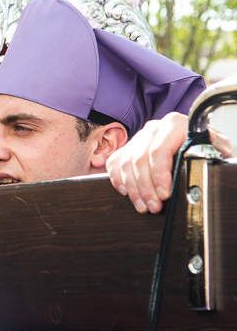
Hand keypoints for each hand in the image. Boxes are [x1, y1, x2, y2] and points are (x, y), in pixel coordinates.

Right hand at [107, 113, 232, 212]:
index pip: (158, 151)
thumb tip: (199, 163)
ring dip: (132, 189)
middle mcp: (153, 128)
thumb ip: (210, 152)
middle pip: (139, 160)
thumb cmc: (208, 149)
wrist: (200, 146)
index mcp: (175, 124)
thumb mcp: (216, 149)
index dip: (159, 176)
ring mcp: (139, 137)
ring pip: (125, 164)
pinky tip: (127, 192)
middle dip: (145, 188)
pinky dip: (118, 180)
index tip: (164, 194)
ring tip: (143, 205)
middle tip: (153, 206)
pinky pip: (115, 163)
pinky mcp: (128, 147)